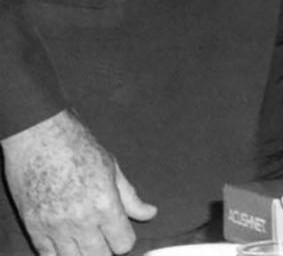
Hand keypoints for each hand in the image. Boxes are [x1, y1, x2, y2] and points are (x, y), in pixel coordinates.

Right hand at [1, 110, 156, 255]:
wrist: (38, 136)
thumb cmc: (76, 145)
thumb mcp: (111, 166)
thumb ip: (130, 197)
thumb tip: (150, 213)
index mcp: (105, 203)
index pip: (123, 244)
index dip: (124, 239)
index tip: (120, 231)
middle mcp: (81, 220)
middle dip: (105, 248)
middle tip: (102, 234)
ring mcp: (55, 227)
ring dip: (81, 251)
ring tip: (83, 236)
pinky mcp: (34, 228)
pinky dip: (58, 252)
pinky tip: (63, 239)